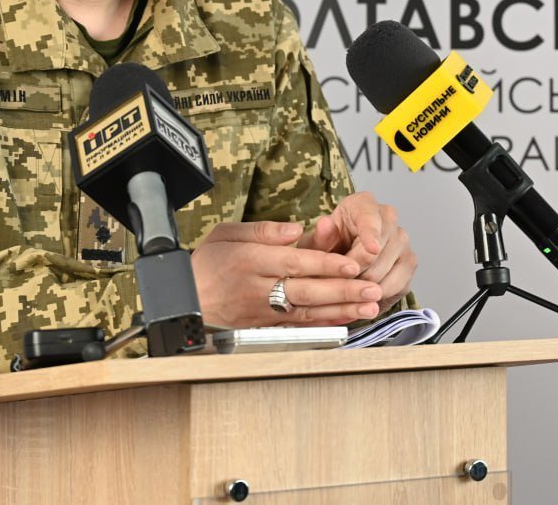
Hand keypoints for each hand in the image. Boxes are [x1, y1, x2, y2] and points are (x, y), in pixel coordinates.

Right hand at [190, 220, 382, 326]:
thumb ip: (262, 230)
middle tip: (372, 288)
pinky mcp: (265, 326)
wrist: (185, 300)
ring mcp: (262, 311)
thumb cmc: (206, 264)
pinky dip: (324, 323)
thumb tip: (294, 230)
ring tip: (369, 306)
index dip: (324, 264)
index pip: (294, 262)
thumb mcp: (225, 234)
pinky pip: (299, 326)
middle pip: (306, 289)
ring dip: (341, 309)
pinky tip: (345, 319)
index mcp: (250, 260)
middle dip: (342, 290)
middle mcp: (258, 288)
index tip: (351, 264)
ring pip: (307, 311)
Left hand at [297, 192, 416, 313]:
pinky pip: (396, 286)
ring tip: (347, 286)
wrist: (343, 256)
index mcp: (363, 204)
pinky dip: (377, 294)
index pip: (370, 218)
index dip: (371, 234)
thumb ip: (320, 236)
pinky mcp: (409, 263)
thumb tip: (325, 224)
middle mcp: (389, 218)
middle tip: (337, 280)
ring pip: (384, 272)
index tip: (371, 249)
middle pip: (376, 252)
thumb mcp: (317, 242)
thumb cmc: (329, 245)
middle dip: (354, 271)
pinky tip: (363, 294)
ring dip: (362, 286)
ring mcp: (402, 241)